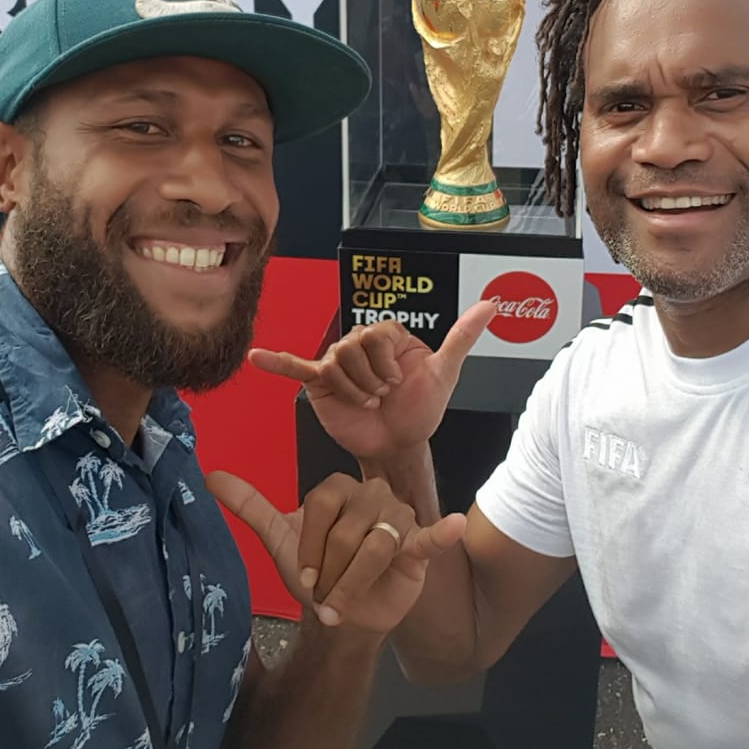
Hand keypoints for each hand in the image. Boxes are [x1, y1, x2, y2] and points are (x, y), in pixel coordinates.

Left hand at [207, 470, 465, 634]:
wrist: (344, 616)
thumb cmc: (315, 573)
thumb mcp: (279, 539)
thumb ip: (250, 505)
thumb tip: (209, 476)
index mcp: (339, 487)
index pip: (320, 505)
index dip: (308, 546)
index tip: (303, 578)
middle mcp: (372, 494)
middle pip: (346, 531)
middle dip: (331, 572)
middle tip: (325, 596)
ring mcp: (399, 517)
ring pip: (375, 547)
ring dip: (355, 585)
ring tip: (342, 607)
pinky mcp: (418, 546)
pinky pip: (429, 537)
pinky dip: (440, 534)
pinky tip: (452, 527)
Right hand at [248, 301, 495, 461]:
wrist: (399, 444)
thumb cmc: (421, 408)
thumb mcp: (444, 372)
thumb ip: (462, 336)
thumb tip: (491, 304)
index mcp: (386, 334)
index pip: (376, 335)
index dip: (386, 364)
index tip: (397, 384)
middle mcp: (359, 343)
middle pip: (353, 347)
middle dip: (370, 379)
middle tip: (381, 398)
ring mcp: (336, 361)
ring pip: (334, 364)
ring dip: (352, 390)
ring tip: (366, 404)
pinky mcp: (319, 383)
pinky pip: (296, 368)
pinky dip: (277, 362)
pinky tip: (258, 357)